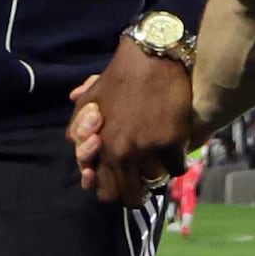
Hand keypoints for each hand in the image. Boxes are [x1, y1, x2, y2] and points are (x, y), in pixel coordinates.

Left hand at [68, 42, 193, 205]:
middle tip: (143, 182)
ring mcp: (148, 149)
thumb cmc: (117, 78)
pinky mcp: (173, 141)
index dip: (114, 191)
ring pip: (155, 182)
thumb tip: (77, 147)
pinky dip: (177, 162)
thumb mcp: (88, 103)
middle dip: (136, 192)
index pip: (104, 190)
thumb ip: (78, 129)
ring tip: (159, 161)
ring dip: (158, 174)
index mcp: (99, 147)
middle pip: (130, 196)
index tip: (123, 183)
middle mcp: (121, 153)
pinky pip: (177, 168)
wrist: (152, 59)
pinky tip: (175, 151)